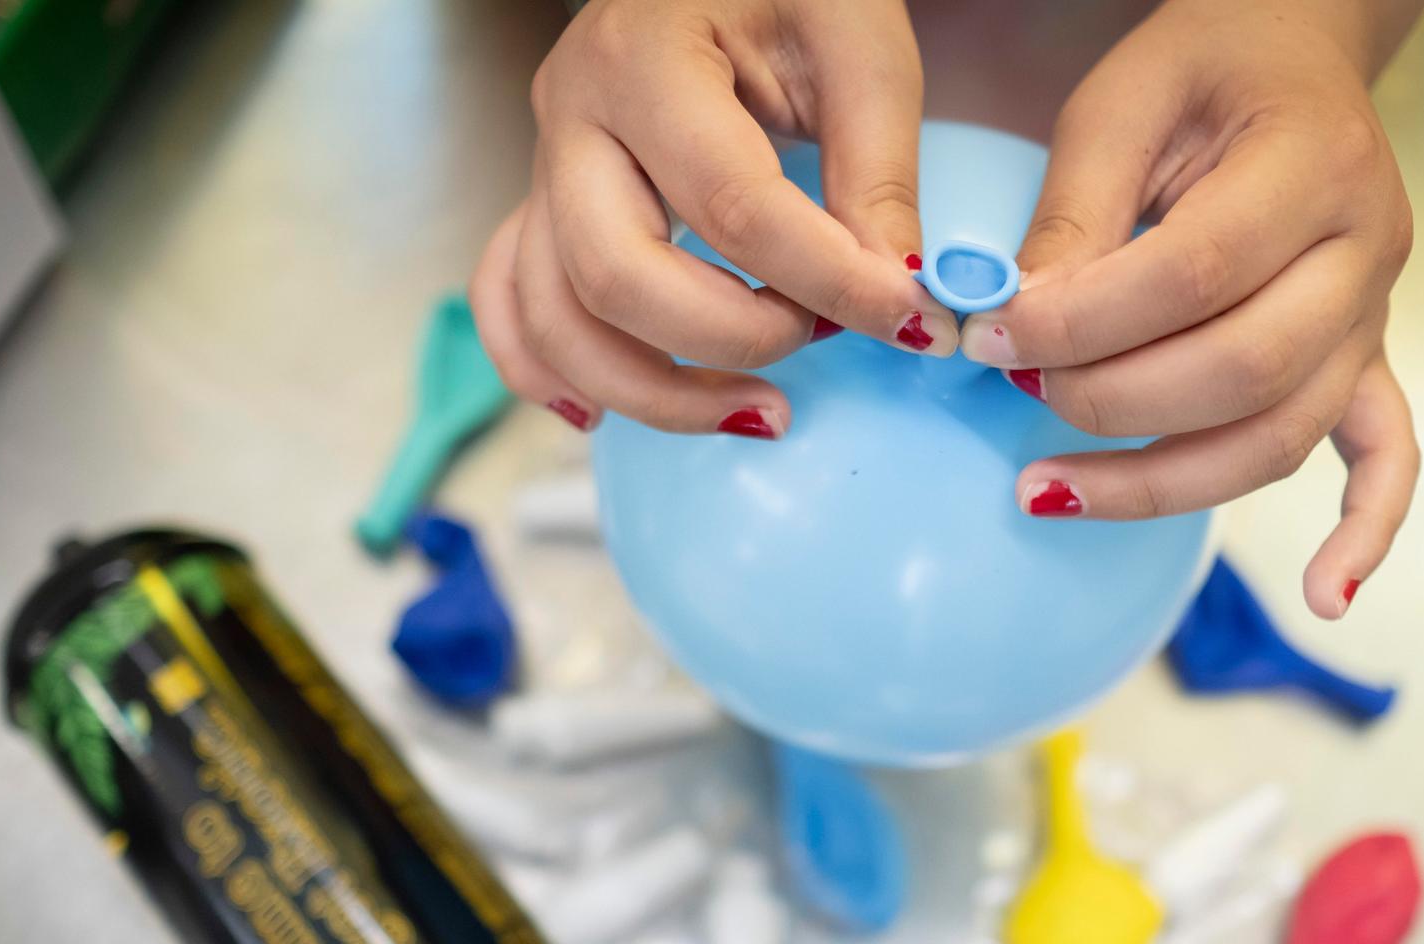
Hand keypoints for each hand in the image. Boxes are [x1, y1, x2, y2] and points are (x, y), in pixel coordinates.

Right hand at [470, 0, 958, 440]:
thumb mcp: (862, 49)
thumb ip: (880, 177)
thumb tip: (897, 300)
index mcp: (646, 58)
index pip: (734, 205)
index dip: (828, 280)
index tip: (910, 318)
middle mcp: (572, 115)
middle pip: (617, 275)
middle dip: (732, 339)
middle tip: (823, 339)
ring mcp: (544, 165)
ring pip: (558, 316)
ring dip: (655, 392)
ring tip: (762, 413)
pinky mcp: (544, 205)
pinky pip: (513, 307)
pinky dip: (552, 374)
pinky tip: (612, 413)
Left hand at [958, 0, 1423, 618]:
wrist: (1292, 57)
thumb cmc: (1203, 71)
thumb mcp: (1118, 104)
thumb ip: (1073, 215)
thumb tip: (1016, 325)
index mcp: (1312, 166)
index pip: (1196, 275)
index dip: (1084, 323)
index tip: (991, 336)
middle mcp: (1363, 249)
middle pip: (1242, 370)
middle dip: (1108, 400)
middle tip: (1014, 386)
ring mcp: (1373, 315)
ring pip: (1280, 435)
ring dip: (1159, 482)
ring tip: (1045, 489)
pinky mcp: (1368, 357)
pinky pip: (1384, 456)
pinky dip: (1362, 534)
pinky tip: (1323, 598)